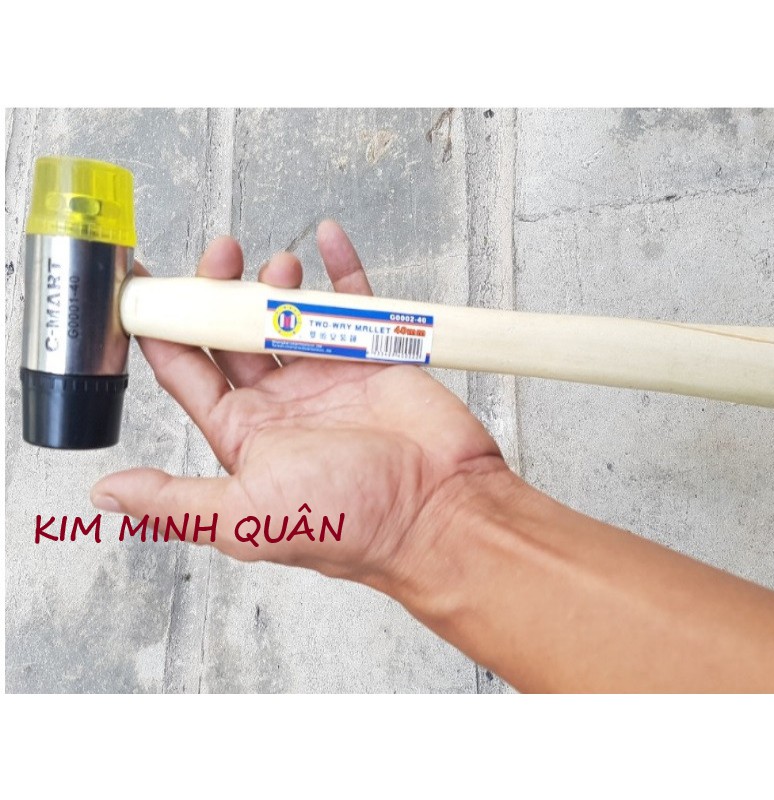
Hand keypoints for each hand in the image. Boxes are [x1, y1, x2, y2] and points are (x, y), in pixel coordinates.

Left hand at [92, 221, 505, 588]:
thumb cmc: (347, 521)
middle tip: (220, 256)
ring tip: (276, 266)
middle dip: (219, 290)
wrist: (436, 511)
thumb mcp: (246, 516)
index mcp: (245, 433)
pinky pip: (354, 301)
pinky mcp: (375, 356)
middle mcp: (283, 402)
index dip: (159, 329)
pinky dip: (342, 267)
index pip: (187, 371)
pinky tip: (327, 239)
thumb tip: (107, 493)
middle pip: (235, 331)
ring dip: (275, 282)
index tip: (141, 288)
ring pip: (291, 312)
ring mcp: (330, 376)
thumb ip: (176, 501)